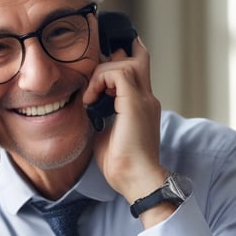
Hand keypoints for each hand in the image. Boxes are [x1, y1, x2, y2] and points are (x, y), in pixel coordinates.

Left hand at [83, 38, 167, 204]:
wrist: (135, 179)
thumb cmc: (121, 164)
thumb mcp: (106, 132)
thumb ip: (101, 114)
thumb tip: (87, 104)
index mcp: (143, 105)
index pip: (138, 68)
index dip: (119, 61)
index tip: (97, 78)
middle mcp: (147, 98)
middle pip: (138, 56)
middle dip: (112, 59)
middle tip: (93, 83)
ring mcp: (144, 99)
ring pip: (124, 62)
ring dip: (101, 74)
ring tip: (91, 98)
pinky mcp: (135, 102)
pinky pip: (117, 73)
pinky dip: (99, 80)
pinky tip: (91, 100)